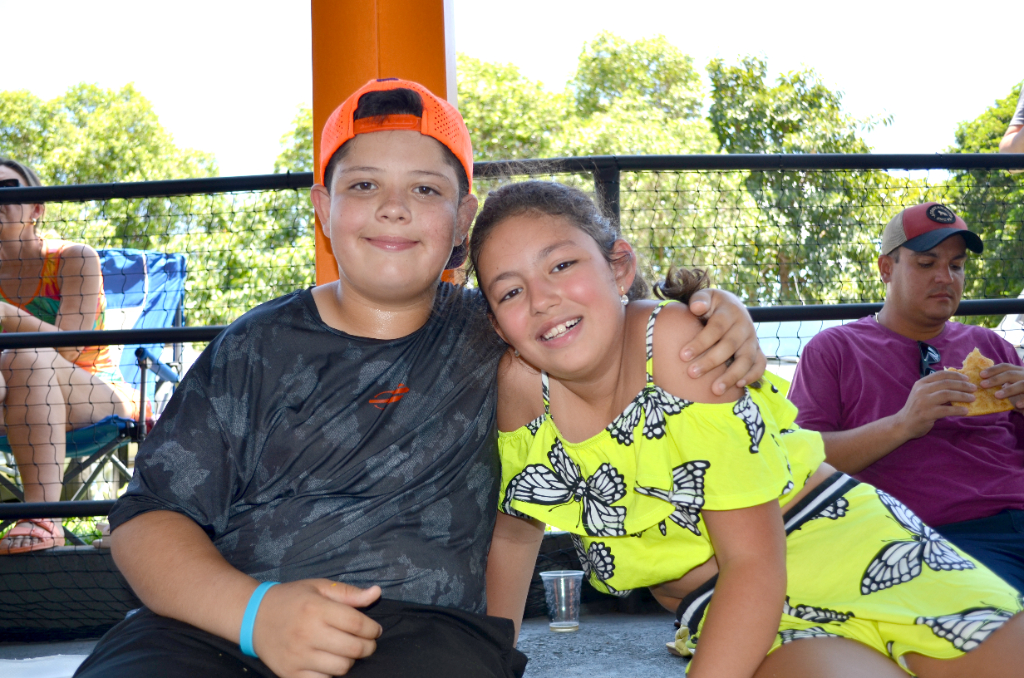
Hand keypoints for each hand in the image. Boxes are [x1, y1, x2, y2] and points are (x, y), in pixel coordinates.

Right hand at [253, 579, 381, 677]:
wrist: (254, 617)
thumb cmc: (292, 599)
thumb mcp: (318, 587)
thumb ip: (348, 593)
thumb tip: (376, 593)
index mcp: (316, 609)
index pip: (357, 624)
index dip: (373, 629)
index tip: (375, 630)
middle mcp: (307, 633)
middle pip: (353, 649)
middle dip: (368, 647)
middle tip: (366, 643)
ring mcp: (298, 656)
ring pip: (341, 668)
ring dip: (350, 660)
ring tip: (346, 651)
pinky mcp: (290, 673)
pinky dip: (331, 674)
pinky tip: (329, 662)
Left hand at [683, 289, 765, 394]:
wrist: (730, 307)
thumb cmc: (711, 305)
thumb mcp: (705, 297)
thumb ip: (699, 299)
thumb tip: (697, 307)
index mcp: (729, 312)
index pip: (715, 328)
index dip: (700, 342)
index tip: (682, 356)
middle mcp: (744, 326)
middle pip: (729, 345)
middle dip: (710, 361)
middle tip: (692, 374)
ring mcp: (752, 339)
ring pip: (746, 358)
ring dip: (732, 375)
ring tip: (715, 390)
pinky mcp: (757, 350)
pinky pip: (760, 365)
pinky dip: (752, 376)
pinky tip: (739, 386)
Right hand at [894, 371, 975, 439]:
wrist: (903, 424)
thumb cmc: (916, 408)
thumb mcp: (922, 394)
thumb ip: (935, 388)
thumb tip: (957, 383)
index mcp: (921, 383)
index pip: (941, 375)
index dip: (956, 375)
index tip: (967, 378)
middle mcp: (921, 390)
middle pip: (946, 384)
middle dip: (963, 385)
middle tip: (974, 388)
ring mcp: (924, 402)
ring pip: (947, 394)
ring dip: (962, 396)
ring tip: (972, 398)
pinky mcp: (927, 413)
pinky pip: (946, 410)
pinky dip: (958, 410)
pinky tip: (965, 411)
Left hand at [980, 363, 1023, 408]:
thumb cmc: (1018, 398)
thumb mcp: (1008, 389)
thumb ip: (998, 385)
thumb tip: (979, 383)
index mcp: (1018, 372)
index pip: (1005, 367)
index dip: (993, 370)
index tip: (981, 375)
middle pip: (1011, 374)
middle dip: (996, 379)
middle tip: (983, 385)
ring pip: (1022, 384)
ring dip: (1009, 390)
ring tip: (997, 396)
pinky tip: (1017, 405)